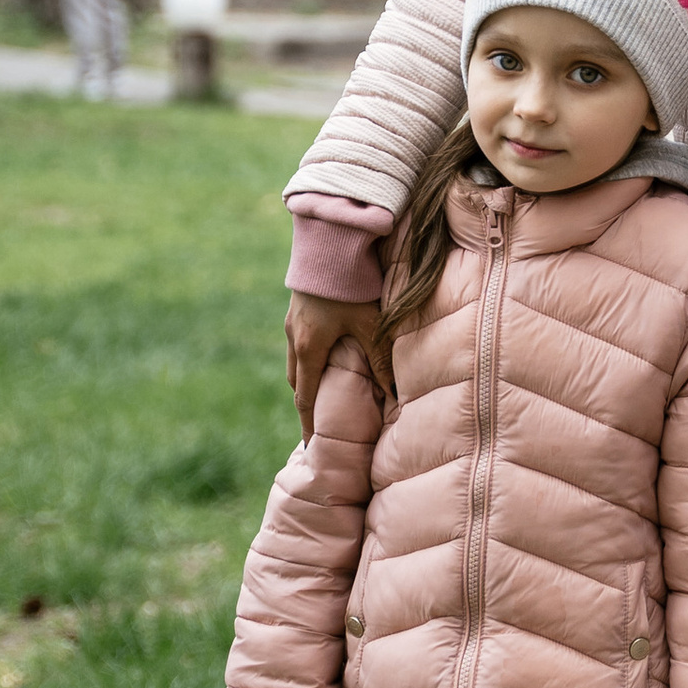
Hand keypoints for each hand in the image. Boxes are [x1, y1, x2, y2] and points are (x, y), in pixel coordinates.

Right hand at [285, 293, 388, 437]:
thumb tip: (393, 396)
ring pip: (297, 360)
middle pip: (297, 381)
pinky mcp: (298, 305)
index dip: (309, 425)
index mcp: (310, 347)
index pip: (306, 398)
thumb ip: (381, 361)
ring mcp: (293, 320)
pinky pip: (300, 341)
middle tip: (315, 425)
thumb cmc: (352, 282)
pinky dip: (309, 355)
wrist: (329, 239)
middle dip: (306, 404)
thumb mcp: (371, 323)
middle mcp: (295, 337)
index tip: (311, 447)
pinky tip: (324, 352)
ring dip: (307, 378)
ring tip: (321, 393)